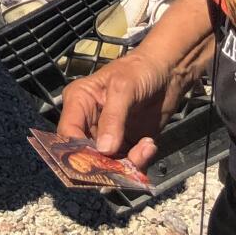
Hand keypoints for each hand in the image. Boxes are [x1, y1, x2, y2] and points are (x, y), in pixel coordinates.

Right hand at [56, 50, 172, 167]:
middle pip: (84, 154)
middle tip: (124, 164)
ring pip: (107, 164)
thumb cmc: (140, 70)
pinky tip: (149, 145)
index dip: (77, 151)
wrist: (168, 72)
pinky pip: (127, 164)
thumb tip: (104, 150)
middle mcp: (89, 122)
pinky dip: (138, 162)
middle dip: (103, 163)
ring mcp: (108, 136)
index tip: (96, 162)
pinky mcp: (127, 145)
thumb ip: (113, 118)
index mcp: (79, 102)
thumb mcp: (123, 88)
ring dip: (126, 164)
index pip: (67, 133)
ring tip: (145, 148)